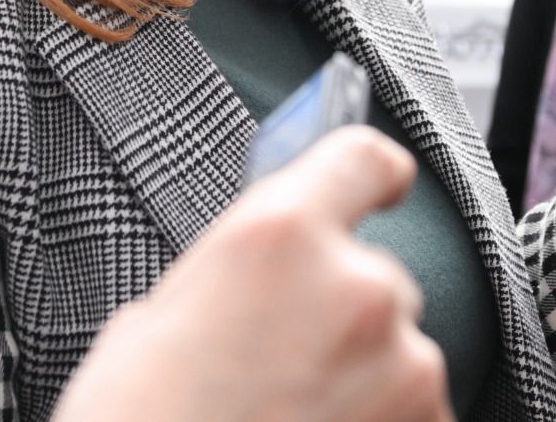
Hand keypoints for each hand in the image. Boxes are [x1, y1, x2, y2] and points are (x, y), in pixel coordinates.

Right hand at [51, 125, 453, 421]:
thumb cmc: (140, 415)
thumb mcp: (164, 313)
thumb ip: (241, 271)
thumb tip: (271, 274)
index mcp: (280, 232)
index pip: (364, 159)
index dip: (373, 174)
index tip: (384, 186)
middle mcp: (354, 284)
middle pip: (376, 273)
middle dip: (342, 309)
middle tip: (284, 358)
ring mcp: (400, 364)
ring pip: (398, 348)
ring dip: (363, 373)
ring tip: (292, 412)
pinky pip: (415, 410)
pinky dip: (379, 420)